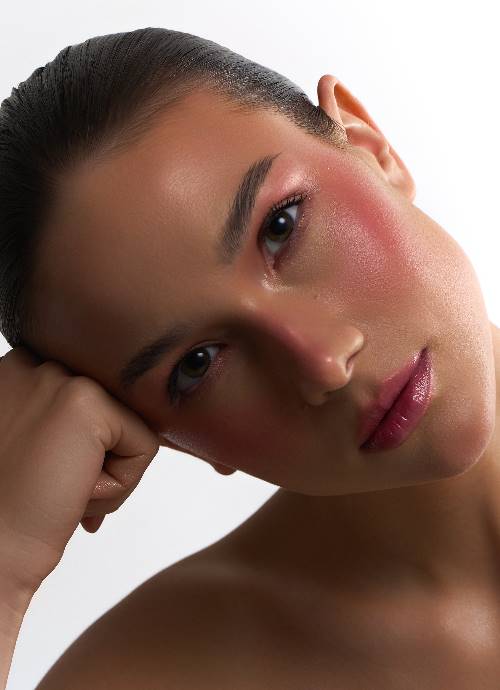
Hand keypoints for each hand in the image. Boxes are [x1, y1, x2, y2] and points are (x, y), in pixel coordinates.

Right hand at [0, 346, 159, 598]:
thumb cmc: (10, 511)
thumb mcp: (37, 446)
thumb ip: (67, 423)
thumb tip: (116, 428)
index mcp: (20, 371)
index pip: (100, 401)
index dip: (88, 448)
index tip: (53, 476)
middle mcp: (35, 363)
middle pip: (119, 412)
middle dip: (100, 461)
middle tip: (59, 489)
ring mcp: (60, 377)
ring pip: (133, 429)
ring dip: (109, 475)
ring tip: (63, 491)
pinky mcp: (87, 402)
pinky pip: (145, 447)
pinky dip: (121, 486)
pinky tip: (74, 493)